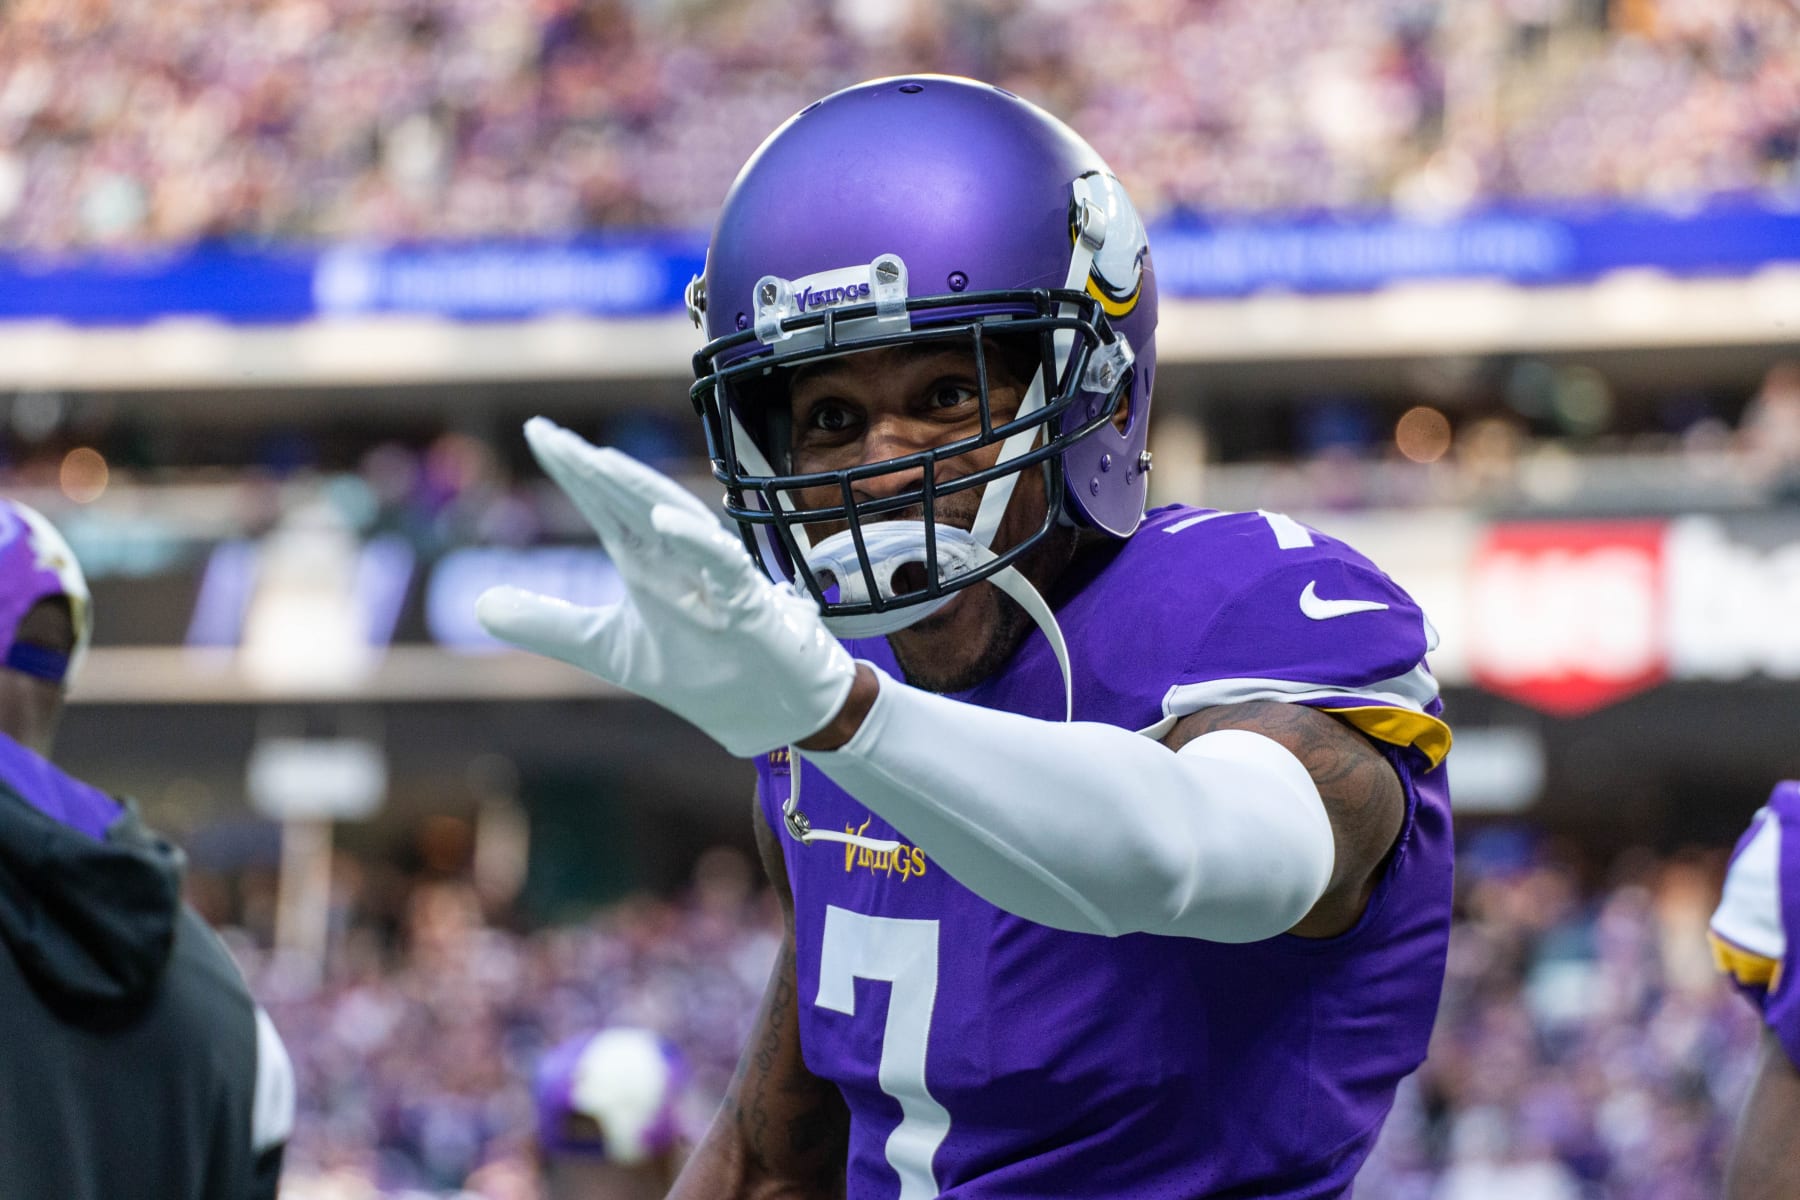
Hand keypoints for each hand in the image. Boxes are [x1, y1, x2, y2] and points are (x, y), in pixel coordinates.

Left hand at [475, 418, 857, 756]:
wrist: (765, 710)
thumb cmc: (699, 671)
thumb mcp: (608, 650)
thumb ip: (549, 625)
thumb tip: (480, 605)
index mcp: (643, 561)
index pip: (602, 505)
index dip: (571, 470)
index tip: (538, 432)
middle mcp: (675, 557)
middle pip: (630, 500)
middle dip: (591, 468)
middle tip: (548, 435)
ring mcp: (712, 574)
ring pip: (673, 518)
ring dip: (637, 489)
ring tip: (596, 462)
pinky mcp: (746, 602)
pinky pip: (720, 562)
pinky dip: (693, 540)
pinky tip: (659, 520)